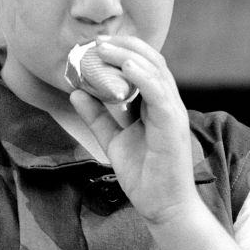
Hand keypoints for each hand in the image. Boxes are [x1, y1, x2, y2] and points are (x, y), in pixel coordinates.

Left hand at [69, 36, 200, 225]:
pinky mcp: (173, 126)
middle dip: (124, 46)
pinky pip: (159, 94)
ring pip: (155, 71)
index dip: (122, 51)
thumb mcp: (113, 141)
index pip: (144, 67)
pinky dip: (143, 77)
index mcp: (156, 105)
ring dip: (128, 56)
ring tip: (103, 48)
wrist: (164, 207)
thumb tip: (76, 93)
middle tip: (95, 41)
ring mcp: (172, 113)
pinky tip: (126, 67)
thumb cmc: (145, 177)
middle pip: (151, 61)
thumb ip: (97, 117)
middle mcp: (167, 104)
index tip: (94, 46)